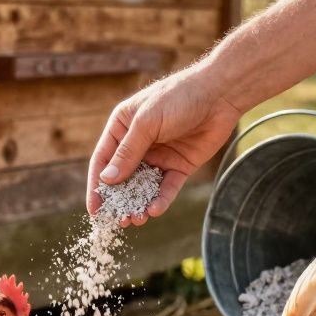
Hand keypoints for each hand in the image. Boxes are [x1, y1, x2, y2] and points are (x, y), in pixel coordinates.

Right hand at [87, 65, 242, 225]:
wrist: (220, 95)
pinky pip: (167, 187)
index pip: (103, 160)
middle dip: (119, 200)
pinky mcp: (179, 166)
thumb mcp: (147, 123)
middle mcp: (138, 143)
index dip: (97, 185)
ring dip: (138, 204)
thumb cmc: (178, 98)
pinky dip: (161, 199)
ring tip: (136, 220)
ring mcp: (159, 156)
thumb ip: (127, 152)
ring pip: (143, 186)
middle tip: (118, 220)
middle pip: (122, 178)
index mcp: (122, 128)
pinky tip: (155, 210)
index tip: (95, 210)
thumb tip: (106, 180)